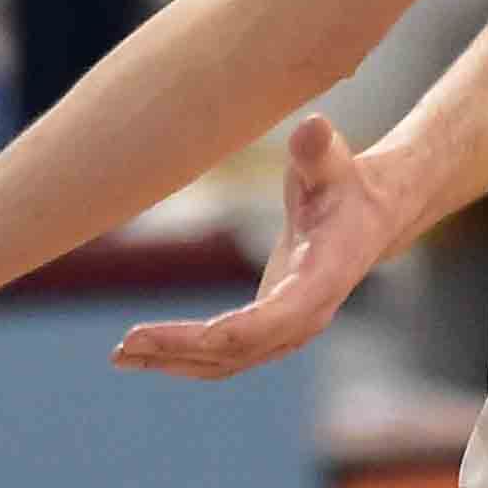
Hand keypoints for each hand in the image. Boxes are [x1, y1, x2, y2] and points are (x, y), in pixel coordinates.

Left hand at [111, 114, 410, 378]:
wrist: (366, 218)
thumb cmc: (343, 185)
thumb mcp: (333, 163)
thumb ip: (318, 150)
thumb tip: (315, 125)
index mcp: (324, 279)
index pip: (277, 318)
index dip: (233, 331)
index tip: (190, 335)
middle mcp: (307, 317)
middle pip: (240, 348)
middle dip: (181, 349)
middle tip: (124, 345)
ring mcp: (287, 332)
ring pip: (226, 361)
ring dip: (173, 361)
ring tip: (121, 356)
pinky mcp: (267, 333)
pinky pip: (223, 357)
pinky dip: (183, 358)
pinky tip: (144, 353)